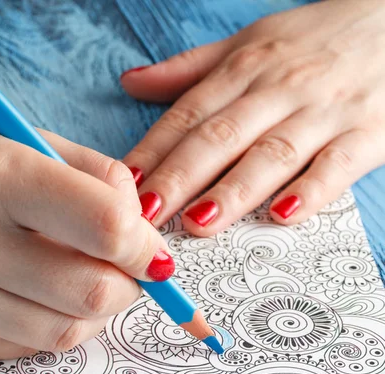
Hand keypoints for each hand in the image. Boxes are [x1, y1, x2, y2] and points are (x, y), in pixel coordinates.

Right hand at [0, 101, 172, 358]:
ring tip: (82, 275)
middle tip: (128, 268)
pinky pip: (23, 345)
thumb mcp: (12, 133)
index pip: (103, 226)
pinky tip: (39, 291)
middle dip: (130, 285)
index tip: (154, 250)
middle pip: (91, 291)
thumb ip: (89, 172)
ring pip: (63, 330)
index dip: (146, 246)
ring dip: (93, 309)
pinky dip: (51, 323)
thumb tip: (141, 223)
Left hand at [121, 0, 384, 234]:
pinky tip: (283, 216)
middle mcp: (278, 90)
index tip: (123, 184)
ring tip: (198, 223)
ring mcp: (323, 112)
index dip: (153, 149)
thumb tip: (130, 82)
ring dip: (233, 190)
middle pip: (220, 137)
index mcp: (244, 68)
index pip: (188, 114)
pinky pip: (337, 165)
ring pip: (271, 154)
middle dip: (179, 177)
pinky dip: (311, 190)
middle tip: (146, 215)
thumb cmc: (315, 40)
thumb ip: (189, 69)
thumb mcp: (249, 42)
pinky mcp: (368, 133)